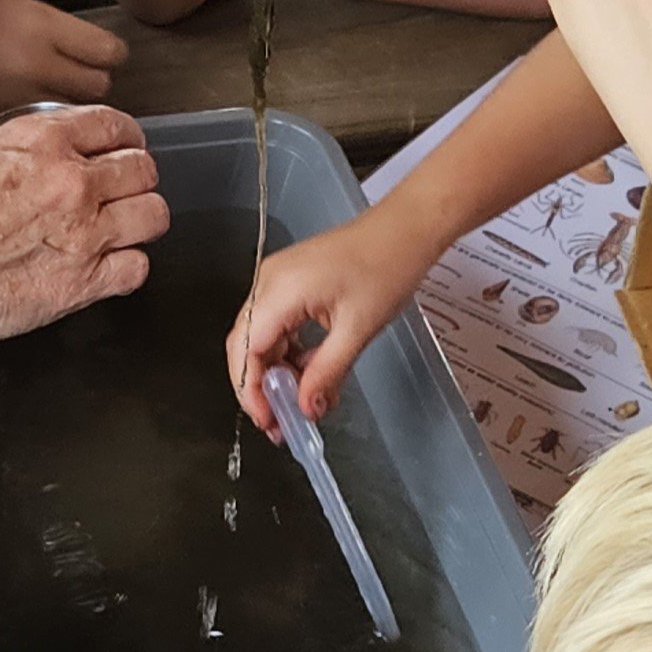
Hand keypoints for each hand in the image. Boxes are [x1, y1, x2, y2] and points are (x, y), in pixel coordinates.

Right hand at [0, 106, 168, 374]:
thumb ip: (4, 153)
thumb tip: (12, 163)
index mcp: (42, 142)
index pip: (112, 124)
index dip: (124, 136)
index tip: (123, 145)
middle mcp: (72, 182)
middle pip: (142, 169)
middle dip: (135, 178)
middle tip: (124, 189)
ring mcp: (85, 233)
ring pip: (153, 215)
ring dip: (141, 220)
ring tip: (124, 227)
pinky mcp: (85, 283)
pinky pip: (138, 269)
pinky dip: (128, 268)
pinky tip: (110, 267)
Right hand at [229, 196, 437, 424]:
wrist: (406, 229)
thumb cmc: (387, 266)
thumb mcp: (357, 330)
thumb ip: (325, 373)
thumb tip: (306, 410)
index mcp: (279, 290)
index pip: (246, 351)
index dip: (252, 392)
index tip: (271, 422)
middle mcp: (270, 283)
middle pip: (247, 346)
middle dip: (262, 388)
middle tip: (284, 423)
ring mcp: (279, 281)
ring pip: (263, 339)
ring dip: (281, 373)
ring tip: (306, 403)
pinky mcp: (293, 283)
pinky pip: (280, 325)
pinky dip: (292, 354)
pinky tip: (314, 373)